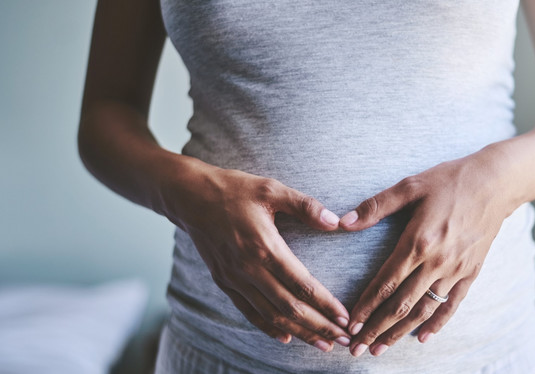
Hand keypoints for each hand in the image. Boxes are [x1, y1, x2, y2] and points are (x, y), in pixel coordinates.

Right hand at [164, 163, 351, 351]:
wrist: (190, 197)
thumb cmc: (234, 189)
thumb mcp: (271, 189)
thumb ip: (305, 206)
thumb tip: (335, 222)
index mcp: (264, 246)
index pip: (301, 284)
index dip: (326, 304)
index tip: (345, 318)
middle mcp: (248, 268)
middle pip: (289, 307)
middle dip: (319, 326)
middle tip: (343, 339)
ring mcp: (234, 278)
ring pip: (271, 315)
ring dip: (299, 332)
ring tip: (323, 344)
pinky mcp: (224, 282)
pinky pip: (249, 311)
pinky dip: (269, 327)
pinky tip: (287, 337)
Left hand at [338, 149, 516, 356]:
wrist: (495, 183)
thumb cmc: (449, 180)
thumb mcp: (410, 185)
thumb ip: (376, 206)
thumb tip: (343, 222)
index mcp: (417, 241)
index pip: (385, 282)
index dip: (366, 306)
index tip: (350, 323)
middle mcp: (436, 261)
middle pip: (401, 303)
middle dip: (376, 328)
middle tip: (357, 348)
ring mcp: (455, 270)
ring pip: (423, 309)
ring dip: (400, 332)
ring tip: (380, 348)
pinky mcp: (471, 272)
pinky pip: (452, 304)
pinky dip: (437, 323)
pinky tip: (421, 338)